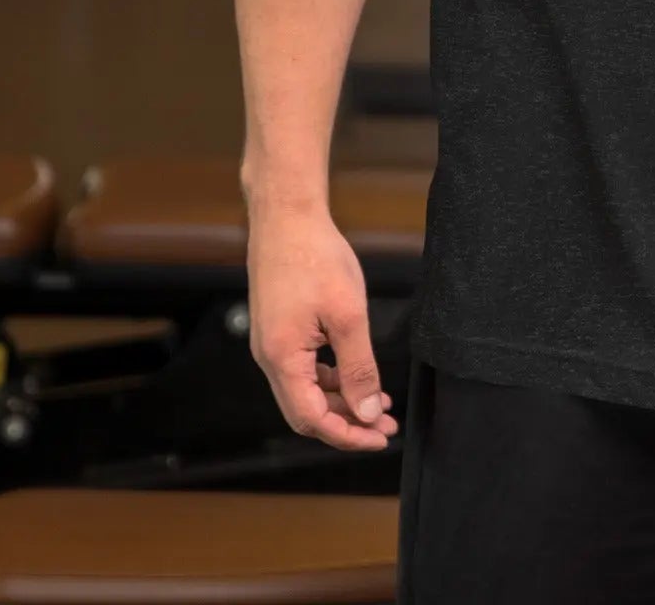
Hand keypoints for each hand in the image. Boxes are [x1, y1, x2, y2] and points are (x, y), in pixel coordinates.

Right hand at [248, 203, 398, 450]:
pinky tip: (355, 374)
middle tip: (384, 424)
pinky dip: (330, 378)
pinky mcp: (278, 330)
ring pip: (306, 390)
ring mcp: (271, 344)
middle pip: (307, 411)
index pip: (312, 419)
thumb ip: (358, 368)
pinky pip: (303, 369)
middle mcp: (269, 358)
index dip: (347, 434)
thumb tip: (366, 412)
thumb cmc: (315, 258)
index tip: (378, 437)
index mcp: (282, 359)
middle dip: (347, 422)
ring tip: (379, 401)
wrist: (287, 216)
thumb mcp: (347, 315)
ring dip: (341, 400)